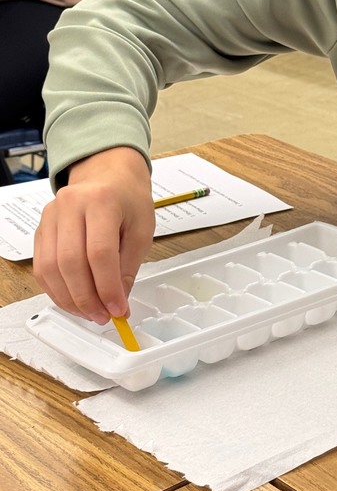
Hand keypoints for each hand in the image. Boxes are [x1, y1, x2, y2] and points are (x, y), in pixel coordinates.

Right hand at [33, 148, 154, 322]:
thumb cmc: (128, 199)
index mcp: (101, 201)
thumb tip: (118, 300)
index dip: (108, 288)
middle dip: (87, 298)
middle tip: (103, 316)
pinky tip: (73, 300)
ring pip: (51, 268)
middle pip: (70, 263)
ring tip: (90, 312)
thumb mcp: (142, 229)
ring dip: (69, 299)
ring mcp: (50, 216)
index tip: (118, 309)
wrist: (108, 174)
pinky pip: (41, 267)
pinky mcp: (41, 229)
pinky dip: (56, 290)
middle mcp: (70, 206)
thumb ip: (129, 266)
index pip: (100, 253)